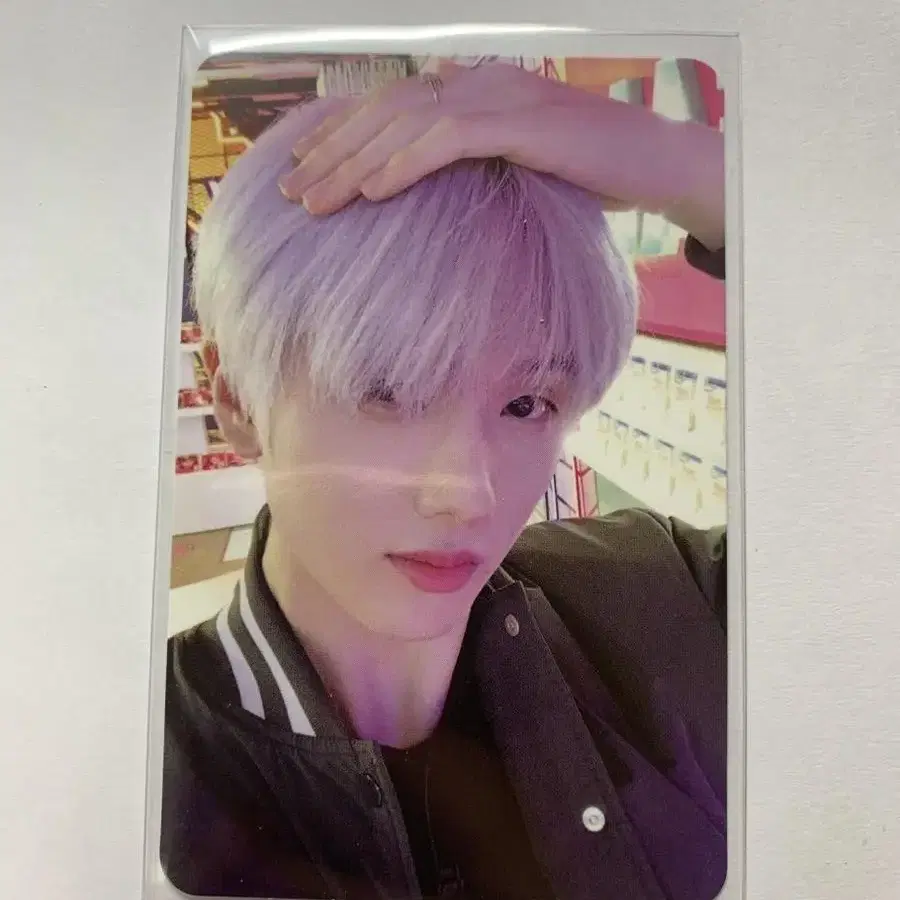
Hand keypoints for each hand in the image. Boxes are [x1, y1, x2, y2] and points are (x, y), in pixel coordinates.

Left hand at [281, 61, 724, 249]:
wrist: (656, 162)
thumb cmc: (589, 171)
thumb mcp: (518, 165)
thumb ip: (474, 162)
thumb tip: (433, 181)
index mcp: (474, 89)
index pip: (392, 107)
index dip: (343, 136)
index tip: (306, 171)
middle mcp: (479, 82)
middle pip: (387, 111)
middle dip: (333, 152)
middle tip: (293, 192)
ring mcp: (500, 96)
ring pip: (406, 122)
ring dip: (355, 162)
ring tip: (316, 201)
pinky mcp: (522, 122)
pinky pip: (449, 138)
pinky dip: (405, 162)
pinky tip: (371, 191)